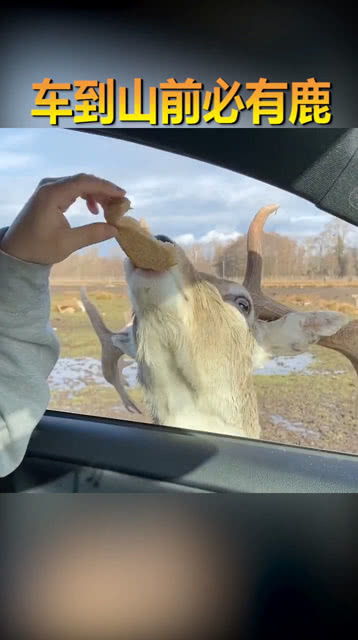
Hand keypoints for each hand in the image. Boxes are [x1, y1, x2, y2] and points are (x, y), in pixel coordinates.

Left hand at [0, 173, 125, 263]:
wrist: (17, 251)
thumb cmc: (39, 248)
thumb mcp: (68, 243)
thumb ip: (92, 233)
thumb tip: (116, 229)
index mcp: (52, 194)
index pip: (84, 182)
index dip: (106, 187)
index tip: (123, 195)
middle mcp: (50, 186)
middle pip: (83, 180)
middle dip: (104, 191)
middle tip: (120, 205)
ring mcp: (48, 188)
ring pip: (79, 184)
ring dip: (96, 194)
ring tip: (109, 209)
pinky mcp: (49, 194)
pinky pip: (72, 189)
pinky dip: (86, 196)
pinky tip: (94, 209)